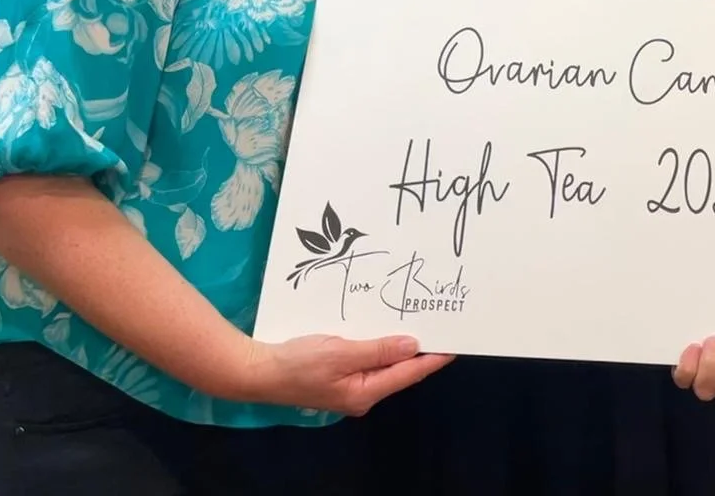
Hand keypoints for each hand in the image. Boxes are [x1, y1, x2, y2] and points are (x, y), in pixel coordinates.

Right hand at [242, 333, 454, 416]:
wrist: (258, 371)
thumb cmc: (298, 363)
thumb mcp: (341, 352)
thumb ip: (379, 349)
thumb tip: (413, 345)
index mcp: (365, 392)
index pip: (409, 373)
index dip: (434, 358)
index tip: (457, 342)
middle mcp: (363, 393)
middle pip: (400, 369)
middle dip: (420, 348)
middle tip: (442, 324)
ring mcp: (351, 385)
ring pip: (385, 363)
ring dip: (401, 344)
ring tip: (422, 322)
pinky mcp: (339, 375)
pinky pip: (369, 359)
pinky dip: (381, 344)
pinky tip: (387, 328)